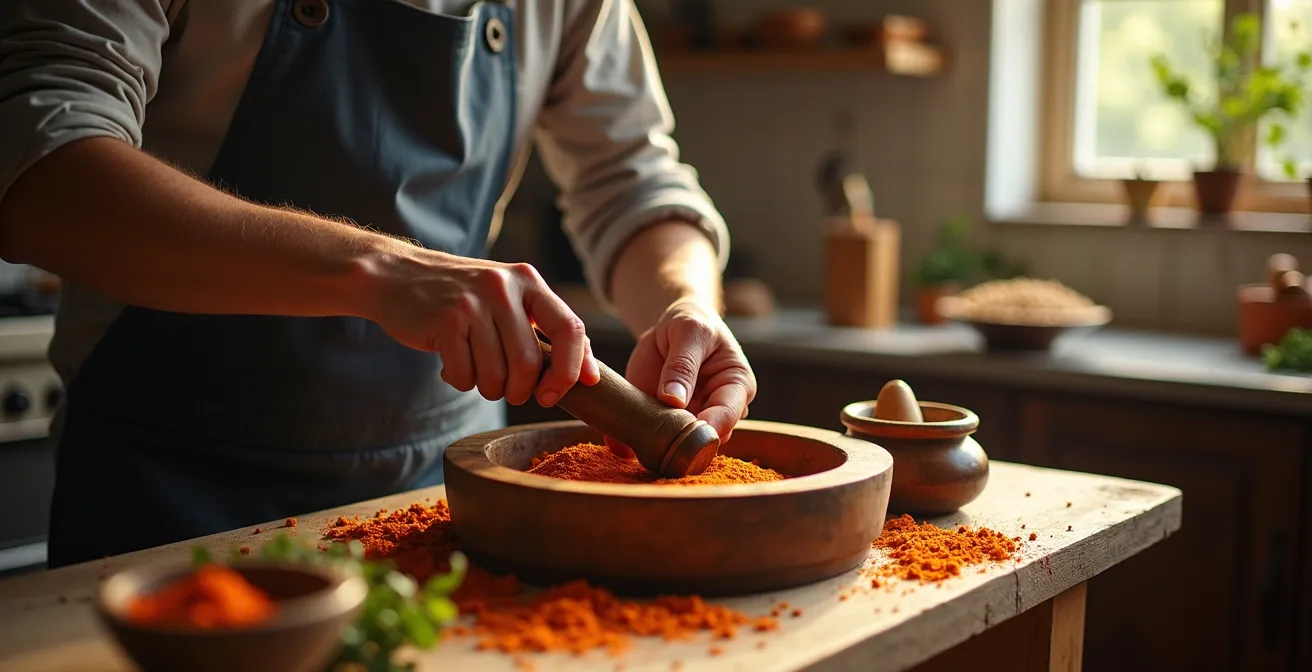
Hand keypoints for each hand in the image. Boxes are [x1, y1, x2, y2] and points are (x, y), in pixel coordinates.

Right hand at [368, 251, 599, 405]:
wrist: (397, 276)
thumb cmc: (463, 298)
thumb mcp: (508, 298)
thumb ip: (546, 328)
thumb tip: (592, 376)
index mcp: (529, 280)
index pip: (570, 329)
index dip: (572, 369)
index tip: (557, 393)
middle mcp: (503, 286)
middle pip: (529, 364)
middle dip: (520, 390)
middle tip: (508, 390)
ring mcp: (472, 302)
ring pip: (496, 376)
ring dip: (488, 388)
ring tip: (476, 372)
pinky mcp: (444, 320)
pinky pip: (465, 375)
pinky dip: (460, 381)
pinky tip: (452, 364)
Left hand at [610, 298, 755, 455]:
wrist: (670, 327)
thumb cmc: (691, 323)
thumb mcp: (689, 332)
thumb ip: (682, 364)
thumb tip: (674, 399)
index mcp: (737, 386)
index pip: (729, 413)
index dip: (710, 426)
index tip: (687, 429)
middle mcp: (719, 410)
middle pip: (707, 436)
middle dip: (685, 443)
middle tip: (661, 440)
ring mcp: (692, 419)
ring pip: (681, 445)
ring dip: (661, 446)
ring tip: (640, 439)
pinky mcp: (667, 423)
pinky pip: (653, 440)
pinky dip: (638, 443)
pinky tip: (625, 444)